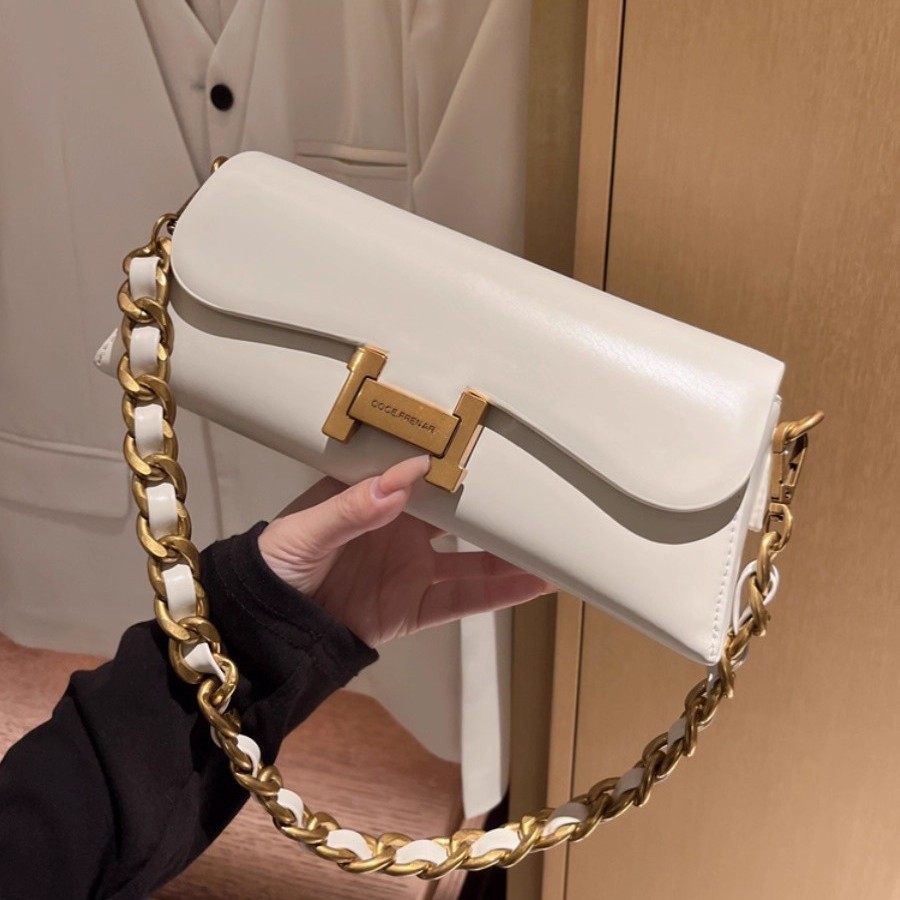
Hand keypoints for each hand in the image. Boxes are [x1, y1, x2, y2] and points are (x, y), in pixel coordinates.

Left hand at [257, 455, 550, 645]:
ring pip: (473, 556)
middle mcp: (401, 527)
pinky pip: (463, 599)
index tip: (492, 442)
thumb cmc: (277, 562)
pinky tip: (535, 582)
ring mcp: (412, 567)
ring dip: (510, 550)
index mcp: (374, 495)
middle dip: (494, 501)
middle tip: (539, 489)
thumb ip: (354, 507)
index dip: (454, 456)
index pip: (421, 470)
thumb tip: (404, 478)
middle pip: (458, 511)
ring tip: (553, 539)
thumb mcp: (306, 529)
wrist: (266, 627)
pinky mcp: (416, 606)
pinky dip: (499, 593)